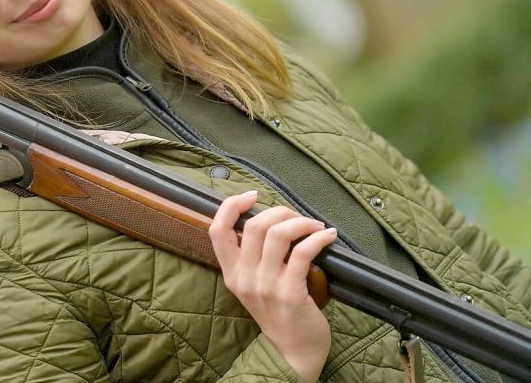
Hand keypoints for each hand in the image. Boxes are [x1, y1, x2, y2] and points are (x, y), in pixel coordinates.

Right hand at [209, 190, 337, 382]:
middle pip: (253, 226)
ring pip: (278, 235)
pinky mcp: (290, 292)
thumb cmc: (277, 312)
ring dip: (300, 222)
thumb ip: (251, 257)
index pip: (217, 230)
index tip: (251, 197)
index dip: (231, 206)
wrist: (294, 350)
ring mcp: (266, 286)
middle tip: (296, 217)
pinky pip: (303, 252)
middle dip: (279, 212)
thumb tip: (268, 219)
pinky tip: (328, 236)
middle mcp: (244, 278)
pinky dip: (318, 237)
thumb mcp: (252, 285)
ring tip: (314, 225)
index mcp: (231, 273)